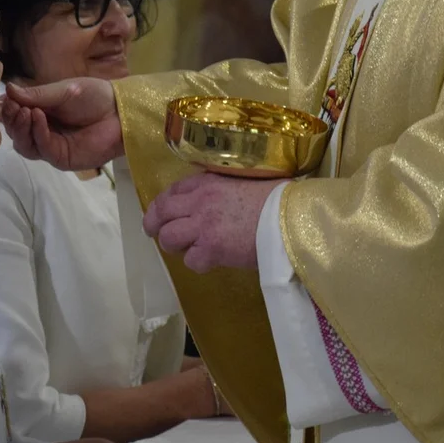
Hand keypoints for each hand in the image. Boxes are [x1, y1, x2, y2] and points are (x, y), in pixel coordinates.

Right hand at [0, 79, 122, 169]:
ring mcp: (51, 147)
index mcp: (40, 114)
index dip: (7, 109)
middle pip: (16, 133)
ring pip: (25, 145)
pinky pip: (42, 149)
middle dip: (12, 120)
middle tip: (13, 106)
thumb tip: (8, 89)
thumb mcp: (62, 91)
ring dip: (21, 128)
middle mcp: (42, 132)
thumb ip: (36, 94)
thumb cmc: (93, 97)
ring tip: (24, 111)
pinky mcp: (61, 158)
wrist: (120, 111)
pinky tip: (37, 117)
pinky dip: (37, 133)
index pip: (15, 116)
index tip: (4, 99)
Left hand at [143, 173, 287, 272]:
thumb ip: (222, 187)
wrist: (290, 216)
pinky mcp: (212, 250)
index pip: (172, 190)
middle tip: (153, 233)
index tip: (161, 212)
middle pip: (161, 213)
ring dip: (174, 245)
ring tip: (186, 248)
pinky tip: (210, 260)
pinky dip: (198, 262)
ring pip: (168, 238)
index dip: (162, 204)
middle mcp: (199, 201)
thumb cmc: (276, 197)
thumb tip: (215, 198)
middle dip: (153, 224)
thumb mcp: (243, 180)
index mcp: (207, 181)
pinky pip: (191, 260)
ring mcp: (203, 226)